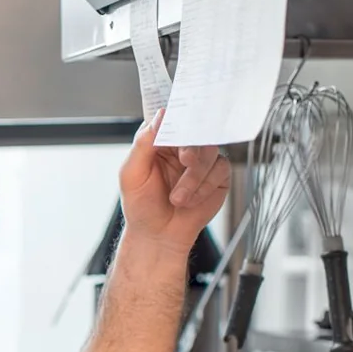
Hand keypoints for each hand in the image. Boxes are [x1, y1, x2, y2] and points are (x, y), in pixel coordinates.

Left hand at [118, 108, 230, 256]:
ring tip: (177, 198)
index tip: (182, 124)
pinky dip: (204, 187)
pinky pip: (220, 169)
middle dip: (192, 147)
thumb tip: (160, 115)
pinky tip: (191, 200)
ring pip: (210, 151)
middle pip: (196, 131)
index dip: (180, 117)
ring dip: (194, 177)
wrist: (158, 235)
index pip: (172, 118)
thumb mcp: (132, 174)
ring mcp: (201, 160)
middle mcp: (182, 147)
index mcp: (159, 141)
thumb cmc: (141, 206)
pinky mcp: (217, 175)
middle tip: (185, 160)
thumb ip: (143, 144)